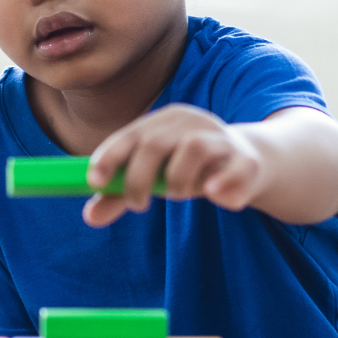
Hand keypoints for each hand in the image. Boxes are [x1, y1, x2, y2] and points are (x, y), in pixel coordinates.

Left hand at [83, 104, 262, 226]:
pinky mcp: (247, 160)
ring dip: (178, 181)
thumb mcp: (154, 178)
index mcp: (165, 121)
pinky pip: (235, 169)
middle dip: (138, 179)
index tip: (95, 181)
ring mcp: (222, 137)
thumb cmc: (190, 168)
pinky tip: (214, 194)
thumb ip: (121, 194)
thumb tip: (90, 216)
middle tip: (138, 204)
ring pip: (194, 148)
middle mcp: (192, 122)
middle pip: (156, 143)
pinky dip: (222, 183)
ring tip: (178, 194)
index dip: (110, 156)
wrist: (248, 163)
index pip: (132, 134)